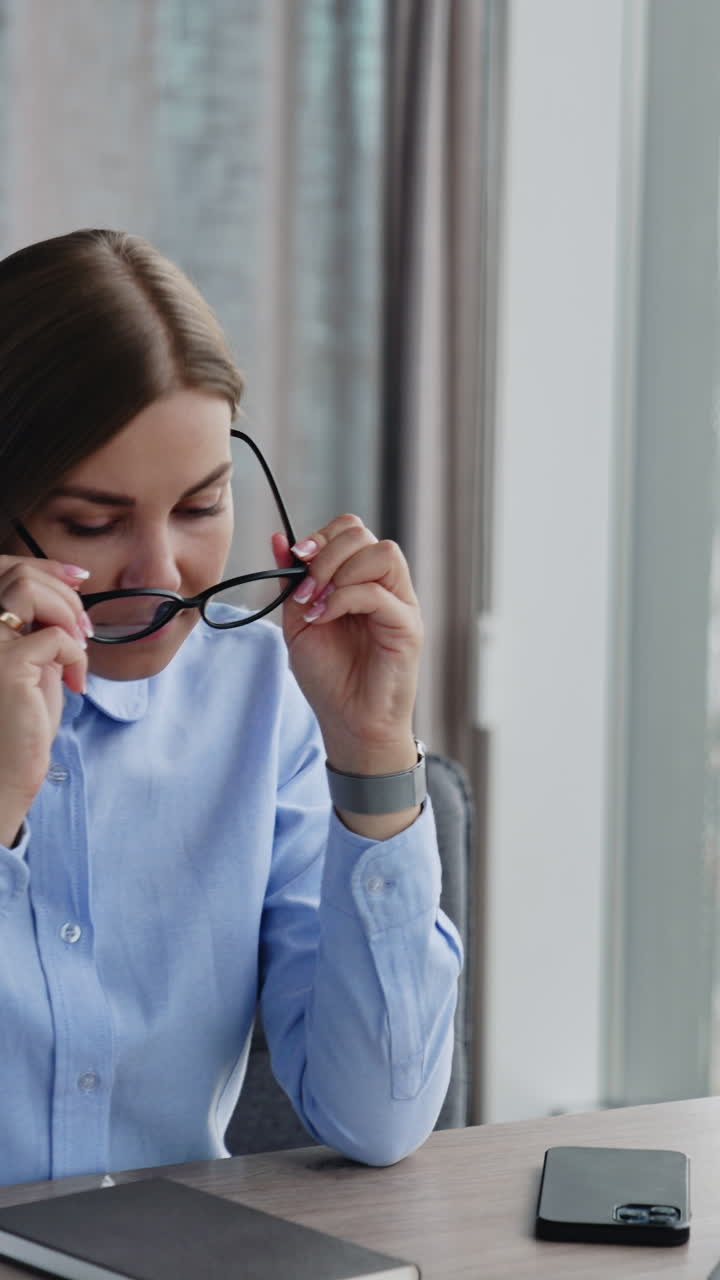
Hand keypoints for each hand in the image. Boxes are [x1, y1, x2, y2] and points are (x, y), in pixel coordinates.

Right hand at [0, 556, 90, 843]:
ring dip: (68, 612)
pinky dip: (77, 655)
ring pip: (28, 588)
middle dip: (64, 593)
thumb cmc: (20, 726)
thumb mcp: (32, 666)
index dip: (43, 565)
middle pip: (18, 574)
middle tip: (85, 630)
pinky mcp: (5, 664)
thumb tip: (67, 595)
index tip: (78, 577)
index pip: (3, 571)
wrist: (7, 775)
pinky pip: (56, 636)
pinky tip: (76, 684)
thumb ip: (39, 629)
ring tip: (81, 647)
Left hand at [271, 516, 421, 774]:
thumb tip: (280, 539)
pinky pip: (378, 592)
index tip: (297, 557)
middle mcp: (385, 586)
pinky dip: (343, 599)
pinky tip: (324, 618)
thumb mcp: (299, 623)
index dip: (321, 536)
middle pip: (363, 533)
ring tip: (317, 603)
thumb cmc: (329, 677)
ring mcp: (400, 604)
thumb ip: (292, 582)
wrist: (348, 722)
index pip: (350, 529)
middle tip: (305, 589)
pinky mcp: (407, 626)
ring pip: (381, 553)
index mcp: (361, 579)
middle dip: (325, 553)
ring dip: (339, 571)